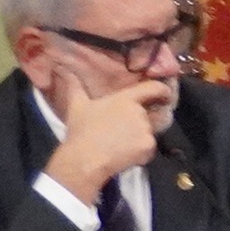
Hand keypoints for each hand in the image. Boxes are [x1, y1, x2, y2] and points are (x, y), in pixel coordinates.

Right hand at [37, 73, 163, 198]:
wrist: (86, 158)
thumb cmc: (81, 131)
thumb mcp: (77, 105)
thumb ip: (75, 86)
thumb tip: (64, 71)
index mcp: (125, 99)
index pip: (153, 88)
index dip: (162, 90)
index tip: (165, 94)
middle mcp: (139, 112)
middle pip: (146, 115)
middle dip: (137, 122)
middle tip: (119, 132)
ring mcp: (145, 130)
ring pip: (147, 133)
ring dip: (137, 138)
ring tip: (118, 144)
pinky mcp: (149, 146)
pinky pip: (149, 149)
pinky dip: (140, 153)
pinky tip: (124, 154)